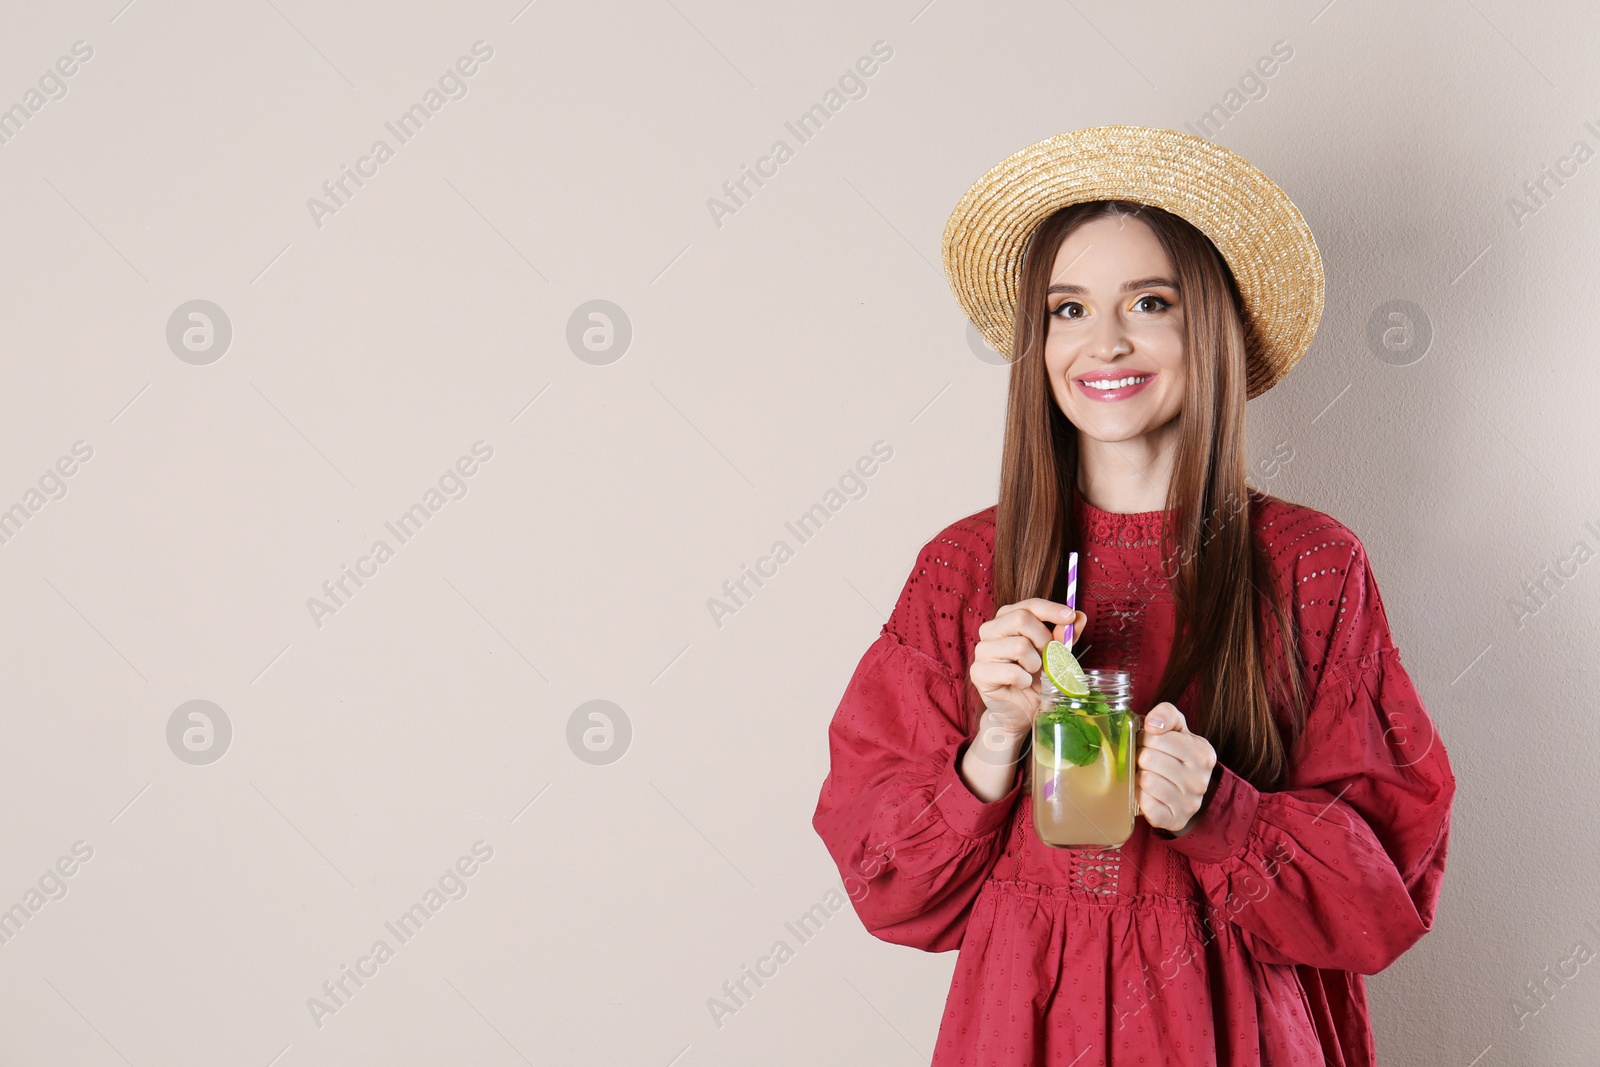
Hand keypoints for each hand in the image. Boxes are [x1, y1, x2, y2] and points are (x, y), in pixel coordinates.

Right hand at [969, 598, 1086, 741]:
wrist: (1020, 710)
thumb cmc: (1035, 678)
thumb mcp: (1054, 655)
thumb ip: (1064, 636)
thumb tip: (1080, 617)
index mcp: (1007, 619)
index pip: (1029, 605)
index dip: (1051, 609)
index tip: (1070, 616)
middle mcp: (990, 630)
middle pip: (1021, 619)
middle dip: (1043, 640)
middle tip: (1048, 657)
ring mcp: (982, 650)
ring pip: (1019, 645)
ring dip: (1035, 663)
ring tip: (1032, 673)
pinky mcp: (978, 672)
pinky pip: (1012, 672)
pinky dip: (1025, 680)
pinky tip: (1022, 684)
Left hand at [1137, 703, 1217, 834]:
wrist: (1183, 794)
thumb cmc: (1174, 755)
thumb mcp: (1176, 729)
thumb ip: (1167, 714)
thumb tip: (1153, 724)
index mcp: (1203, 753)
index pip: (1157, 737)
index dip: (1146, 738)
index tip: (1150, 743)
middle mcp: (1200, 780)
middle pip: (1148, 758)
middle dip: (1141, 757)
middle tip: (1146, 761)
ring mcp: (1189, 803)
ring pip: (1145, 781)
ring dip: (1139, 777)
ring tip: (1147, 776)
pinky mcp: (1174, 820)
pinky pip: (1146, 804)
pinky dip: (1140, 797)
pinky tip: (1147, 794)